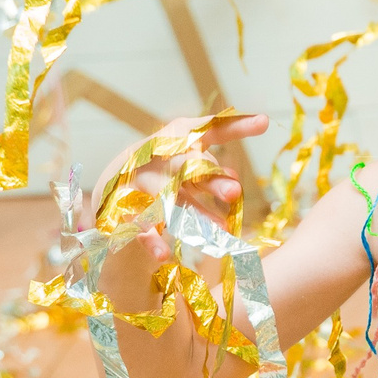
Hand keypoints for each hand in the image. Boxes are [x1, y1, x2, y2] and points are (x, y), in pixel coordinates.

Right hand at [90, 111, 267, 234]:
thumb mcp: (189, 155)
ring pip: (169, 199)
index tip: (264, 122)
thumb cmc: (165, 165)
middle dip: (211, 180)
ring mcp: (138, 183)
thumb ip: (215, 152)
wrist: (112, 182)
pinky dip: (151, 241)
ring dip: (195, 214)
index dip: (235, 125)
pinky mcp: (123, 209)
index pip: (209, 129)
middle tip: (235, 193)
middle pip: (187, 168)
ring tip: (221, 230)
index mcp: (176, 138)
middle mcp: (156, 158)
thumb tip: (247, 154)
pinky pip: (138, 227)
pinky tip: (164, 255)